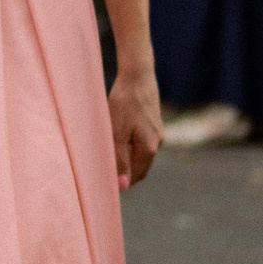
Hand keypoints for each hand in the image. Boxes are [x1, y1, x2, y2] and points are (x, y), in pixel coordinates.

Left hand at [109, 64, 161, 187]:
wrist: (137, 77)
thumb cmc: (124, 103)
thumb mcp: (116, 133)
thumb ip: (119, 160)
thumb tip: (122, 186)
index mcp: (149, 148)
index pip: (135, 176)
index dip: (121, 183)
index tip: (105, 186)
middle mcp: (157, 142)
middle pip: (141, 169)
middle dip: (126, 175)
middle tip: (106, 177)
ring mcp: (158, 133)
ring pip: (142, 157)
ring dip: (128, 162)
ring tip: (109, 161)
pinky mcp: (154, 124)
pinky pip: (143, 144)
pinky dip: (132, 150)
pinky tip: (118, 144)